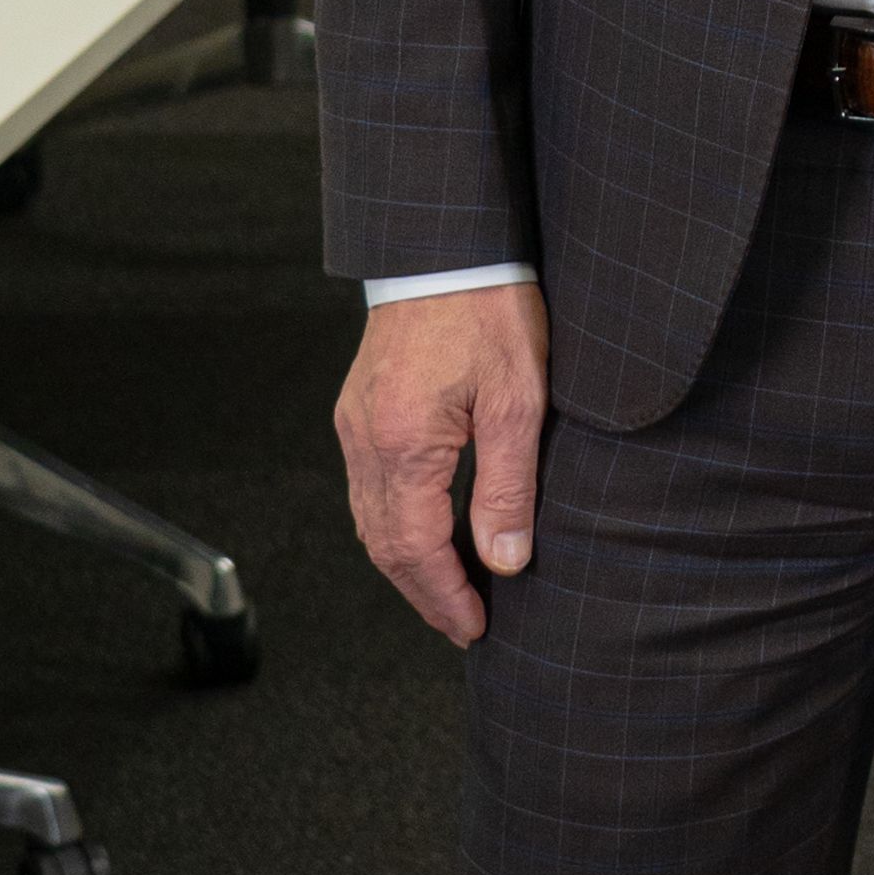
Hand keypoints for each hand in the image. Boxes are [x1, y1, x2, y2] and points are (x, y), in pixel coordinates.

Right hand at [334, 280, 550, 645]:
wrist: (449, 247)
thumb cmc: (489, 310)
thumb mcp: (518, 402)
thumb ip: (509, 487)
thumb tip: (504, 559)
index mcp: (403, 443)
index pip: (416, 549)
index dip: (445, 597)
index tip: (474, 627)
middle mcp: (365, 439)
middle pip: (384, 545)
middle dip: (424, 592)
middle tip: (463, 624)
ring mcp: (355, 424)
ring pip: (370, 519)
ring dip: (408, 563)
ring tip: (450, 591)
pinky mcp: (360, 409)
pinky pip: (368, 487)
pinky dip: (396, 524)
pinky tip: (427, 532)